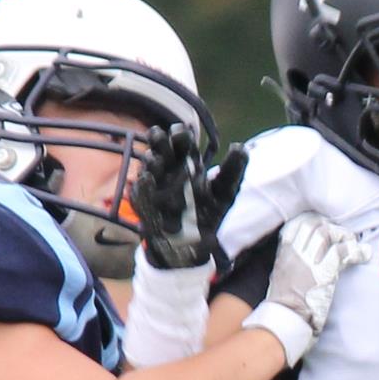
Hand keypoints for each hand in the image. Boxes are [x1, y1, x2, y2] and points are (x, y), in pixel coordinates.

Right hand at [128, 126, 246, 269]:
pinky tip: (147, 181)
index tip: (183, 133)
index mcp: (188, 162)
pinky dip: (142, 187)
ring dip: (150, 162)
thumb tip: (239, 147)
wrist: (193, 246)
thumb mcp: (224, 192)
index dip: (180, 135)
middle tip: (159, 136)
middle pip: (160, 148)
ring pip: (148, 167)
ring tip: (156, 161)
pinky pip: (139, 192)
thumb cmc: (209, 214)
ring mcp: (154, 186)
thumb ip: (233, 170)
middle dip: (158, 141)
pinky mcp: (144, 204)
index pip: (181, 142)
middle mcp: (169, 170)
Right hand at [241, 213, 369, 366]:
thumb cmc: (284, 306)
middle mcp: (294, 253)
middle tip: (342, 237)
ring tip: (353, 244)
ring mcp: (308, 261)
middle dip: (332, 227)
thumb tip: (307, 258)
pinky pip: (342, 251)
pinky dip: (357, 251)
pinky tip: (364, 255)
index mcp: (283, 254)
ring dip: (344, 236)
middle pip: (313, 224)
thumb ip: (292, 264)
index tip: (326, 228)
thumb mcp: (281, 278)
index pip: (297, 224)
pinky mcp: (323, 272)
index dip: (315, 222)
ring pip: (327, 232)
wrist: (285, 321)